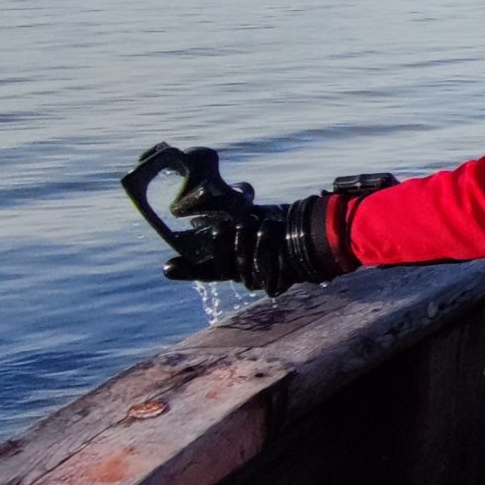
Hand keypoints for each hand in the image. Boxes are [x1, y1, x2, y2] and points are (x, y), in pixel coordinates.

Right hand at [162, 192, 346, 296]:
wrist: (316, 234)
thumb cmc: (281, 224)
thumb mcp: (252, 216)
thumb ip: (230, 215)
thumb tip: (205, 201)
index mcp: (233, 261)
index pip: (205, 269)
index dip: (187, 270)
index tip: (168, 266)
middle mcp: (243, 275)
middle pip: (224, 268)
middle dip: (226, 245)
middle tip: (230, 226)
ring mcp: (260, 281)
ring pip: (245, 271)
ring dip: (252, 245)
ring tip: (262, 226)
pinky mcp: (279, 283)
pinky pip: (268, 276)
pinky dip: (271, 253)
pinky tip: (276, 237)